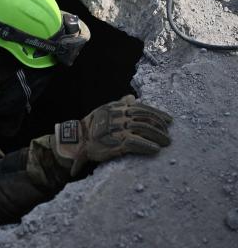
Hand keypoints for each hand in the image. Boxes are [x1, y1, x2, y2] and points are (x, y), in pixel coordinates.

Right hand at [51, 95, 172, 175]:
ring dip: (157, 136)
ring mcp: (118, 128)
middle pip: (145, 119)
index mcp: (117, 107)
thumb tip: (132, 97)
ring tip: (166, 142)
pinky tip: (155, 149)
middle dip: (159, 127)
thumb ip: (120, 104)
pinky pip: (136, 143)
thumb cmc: (92, 125)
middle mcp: (119, 115)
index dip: (157, 114)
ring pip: (143, 129)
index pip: (142, 108)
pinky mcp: (116, 142)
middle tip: (168, 135)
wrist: (79, 139)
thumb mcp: (105, 110)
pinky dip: (147, 146)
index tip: (169, 120)